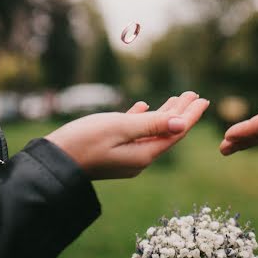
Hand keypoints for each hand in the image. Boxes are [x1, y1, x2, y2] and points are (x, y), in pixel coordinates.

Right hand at [45, 91, 208, 177]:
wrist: (54, 162)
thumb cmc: (84, 142)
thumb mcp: (119, 128)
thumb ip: (151, 125)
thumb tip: (182, 125)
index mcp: (144, 155)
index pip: (175, 133)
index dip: (190, 116)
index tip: (203, 100)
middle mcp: (139, 159)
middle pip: (166, 132)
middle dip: (181, 113)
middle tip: (194, 94)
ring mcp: (126, 157)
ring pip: (151, 132)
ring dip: (163, 114)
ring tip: (177, 98)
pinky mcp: (112, 153)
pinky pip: (133, 134)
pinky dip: (141, 119)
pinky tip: (142, 107)